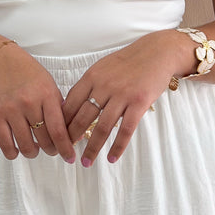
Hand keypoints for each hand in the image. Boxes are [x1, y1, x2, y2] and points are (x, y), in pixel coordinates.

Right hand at [0, 44, 75, 162]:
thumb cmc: (26, 71)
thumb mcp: (48, 83)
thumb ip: (57, 106)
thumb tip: (68, 132)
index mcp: (46, 94)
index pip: (59, 130)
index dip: (66, 148)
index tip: (69, 157)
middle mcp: (29, 102)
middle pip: (44, 140)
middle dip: (51, 150)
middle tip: (52, 149)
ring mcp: (11, 109)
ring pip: (27, 146)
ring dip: (33, 152)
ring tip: (35, 149)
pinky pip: (6, 144)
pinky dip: (14, 153)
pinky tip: (17, 149)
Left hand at [62, 31, 179, 165]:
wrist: (157, 52)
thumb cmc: (128, 62)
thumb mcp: (103, 67)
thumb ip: (88, 85)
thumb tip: (70, 106)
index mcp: (92, 76)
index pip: (71, 103)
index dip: (63, 122)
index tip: (57, 136)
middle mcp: (104, 85)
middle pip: (83, 117)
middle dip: (73, 138)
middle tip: (67, 153)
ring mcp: (122, 94)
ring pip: (102, 127)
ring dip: (93, 148)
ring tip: (86, 162)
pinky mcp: (139, 102)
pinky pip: (125, 130)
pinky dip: (117, 147)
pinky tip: (112, 158)